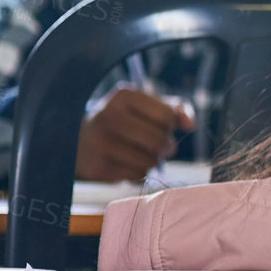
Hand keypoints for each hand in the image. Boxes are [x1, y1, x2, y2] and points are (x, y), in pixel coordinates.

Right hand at [76, 87, 193, 180]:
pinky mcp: (95, 167)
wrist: (79, 139)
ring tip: (139, 152)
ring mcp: (98, 143)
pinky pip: (137, 175)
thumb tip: (191, 125)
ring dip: (153, 161)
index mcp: (123, 95)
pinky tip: (124, 162)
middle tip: (157, 145)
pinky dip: (138, 172)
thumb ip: (176, 110)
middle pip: (160, 141)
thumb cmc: (125, 121)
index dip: (171, 125)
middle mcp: (107, 116)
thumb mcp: (147, 107)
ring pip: (151, 161)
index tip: (161, 125)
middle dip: (165, 146)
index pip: (168, 116)